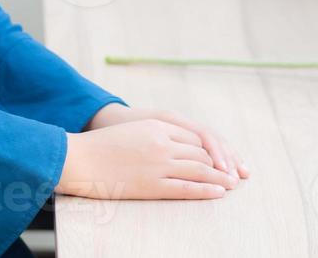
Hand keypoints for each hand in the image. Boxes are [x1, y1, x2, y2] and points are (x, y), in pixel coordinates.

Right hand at [56, 118, 239, 199]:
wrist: (80, 159)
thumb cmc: (102, 146)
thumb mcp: (134, 131)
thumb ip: (156, 134)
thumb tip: (177, 145)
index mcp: (157, 125)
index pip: (194, 137)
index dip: (213, 148)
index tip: (225, 156)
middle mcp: (161, 142)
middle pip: (201, 152)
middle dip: (221, 162)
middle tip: (236, 171)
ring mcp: (157, 164)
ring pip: (198, 169)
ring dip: (219, 176)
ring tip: (233, 183)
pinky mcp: (151, 184)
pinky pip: (185, 188)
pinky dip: (205, 190)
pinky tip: (217, 192)